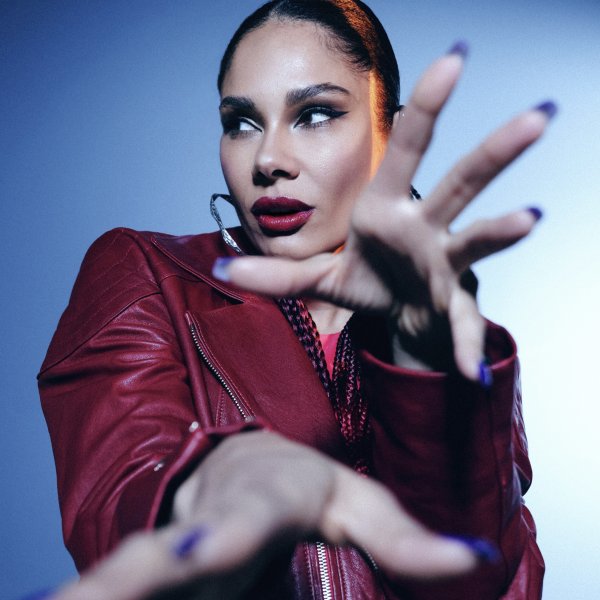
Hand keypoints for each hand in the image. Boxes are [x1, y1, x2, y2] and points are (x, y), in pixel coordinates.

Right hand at [51, 431, 483, 599]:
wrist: (235, 472)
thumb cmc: (295, 482)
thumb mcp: (353, 499)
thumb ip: (405, 535)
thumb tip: (477, 560)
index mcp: (252, 506)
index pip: (229, 525)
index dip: (206, 544)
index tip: (190, 553)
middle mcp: (198, 537)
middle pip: (145, 566)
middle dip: (110, 587)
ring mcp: (170, 562)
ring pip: (124, 584)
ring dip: (94, 595)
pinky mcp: (158, 579)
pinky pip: (133, 593)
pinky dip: (109, 596)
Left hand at [213, 47, 553, 380]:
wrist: (396, 313)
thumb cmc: (366, 279)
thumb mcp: (316, 275)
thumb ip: (275, 273)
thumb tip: (223, 267)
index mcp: (388, 208)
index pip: (409, 149)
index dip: (429, 106)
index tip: (455, 59)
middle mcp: (423, 227)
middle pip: (461, 182)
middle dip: (496, 151)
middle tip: (537, 118)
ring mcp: (443, 263)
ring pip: (477, 237)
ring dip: (501, 229)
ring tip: (528, 219)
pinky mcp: (452, 303)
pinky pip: (462, 322)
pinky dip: (465, 343)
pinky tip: (469, 370)